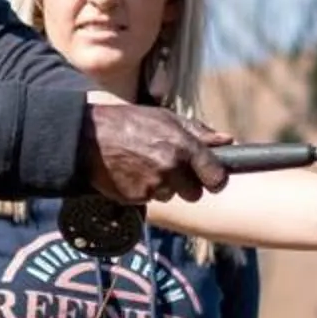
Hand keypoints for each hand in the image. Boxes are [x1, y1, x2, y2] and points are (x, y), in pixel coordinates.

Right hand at [82, 100, 228, 204]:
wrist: (89, 138)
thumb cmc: (129, 123)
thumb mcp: (166, 118)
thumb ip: (199, 132)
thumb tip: (227, 140)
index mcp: (183, 147)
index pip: (216, 177)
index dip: (215, 179)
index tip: (212, 178)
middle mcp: (171, 168)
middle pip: (194, 193)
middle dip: (186, 184)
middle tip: (168, 167)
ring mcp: (153, 186)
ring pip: (170, 196)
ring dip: (162, 186)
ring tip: (144, 164)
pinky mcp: (137, 199)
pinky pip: (150, 199)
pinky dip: (143, 190)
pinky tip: (132, 172)